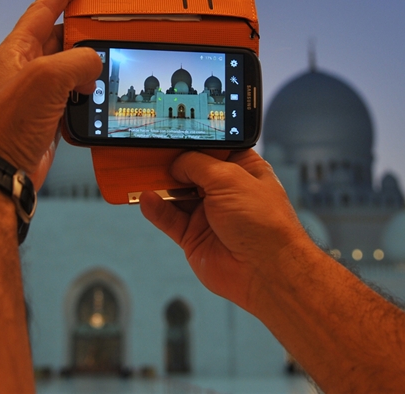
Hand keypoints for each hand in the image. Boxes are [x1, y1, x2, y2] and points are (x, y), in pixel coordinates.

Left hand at [0, 0, 100, 189]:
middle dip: (80, 32)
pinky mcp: (45, 122)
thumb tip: (94, 63)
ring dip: (88, 68)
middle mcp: (24, 72)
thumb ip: (77, 61)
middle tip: (103, 21)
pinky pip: (71, 100)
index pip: (40, 13)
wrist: (0, 172)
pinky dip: (87, 97)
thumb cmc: (7, 126)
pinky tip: (98, 97)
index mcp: (16, 52)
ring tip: (108, 62)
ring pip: (68, 73)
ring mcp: (35, 98)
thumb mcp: (47, 78)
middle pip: (58, 42)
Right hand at [139, 149, 306, 311]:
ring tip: (138, 174)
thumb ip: (197, 164)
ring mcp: (208, 214)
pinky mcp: (194, 237)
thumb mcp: (229, 178)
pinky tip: (147, 198)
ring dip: (158, 185)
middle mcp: (224, 190)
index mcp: (241, 169)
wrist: (266, 269)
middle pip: (188, 171)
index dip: (191, 142)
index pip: (210, 148)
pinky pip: (169, 219)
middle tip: (146, 153)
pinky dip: (156, 208)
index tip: (168, 134)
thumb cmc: (263, 222)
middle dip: (168, 163)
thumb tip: (176, 162)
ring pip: (175, 194)